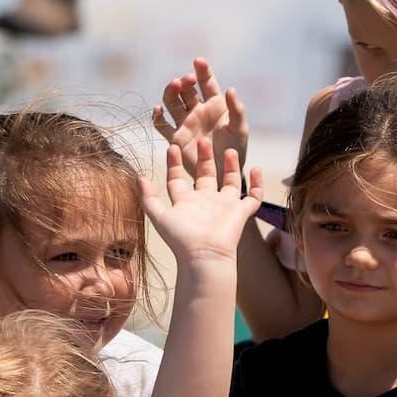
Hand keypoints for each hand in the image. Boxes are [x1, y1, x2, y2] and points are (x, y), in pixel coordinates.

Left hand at [139, 140, 265, 265]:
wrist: (205, 255)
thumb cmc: (181, 238)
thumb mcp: (159, 215)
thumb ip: (149, 197)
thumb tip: (139, 177)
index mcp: (186, 203)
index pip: (179, 180)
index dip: (175, 164)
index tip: (172, 147)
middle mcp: (205, 203)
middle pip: (206, 176)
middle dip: (205, 159)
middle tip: (203, 141)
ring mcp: (224, 207)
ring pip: (231, 183)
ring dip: (231, 166)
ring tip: (229, 150)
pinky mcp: (240, 212)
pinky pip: (253, 196)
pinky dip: (257, 184)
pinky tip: (256, 169)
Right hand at [152, 58, 249, 166]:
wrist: (224, 172)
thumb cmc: (235, 149)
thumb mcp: (240, 128)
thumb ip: (237, 109)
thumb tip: (230, 89)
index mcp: (215, 105)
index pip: (207, 83)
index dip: (202, 71)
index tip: (198, 60)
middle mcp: (198, 110)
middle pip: (186, 90)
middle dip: (185, 81)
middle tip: (187, 80)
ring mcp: (185, 123)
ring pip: (172, 102)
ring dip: (170, 92)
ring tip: (174, 85)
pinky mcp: (176, 137)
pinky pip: (162, 125)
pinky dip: (157, 116)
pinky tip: (158, 110)